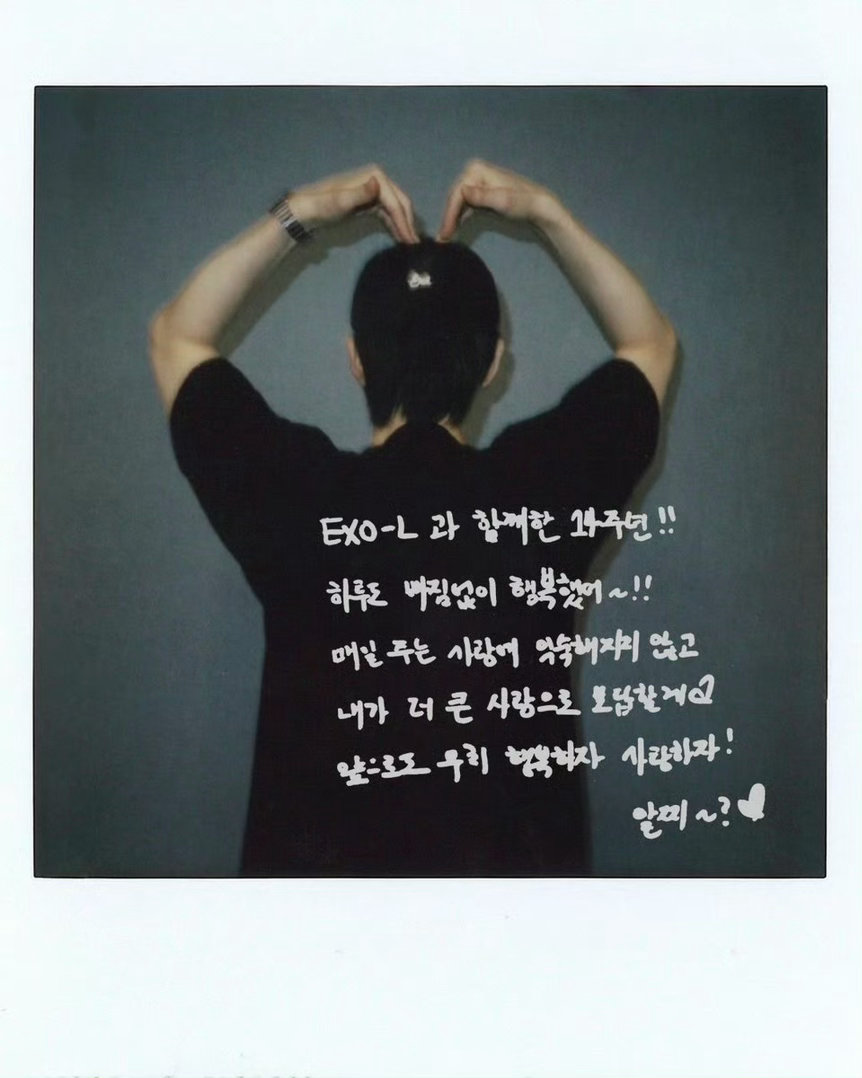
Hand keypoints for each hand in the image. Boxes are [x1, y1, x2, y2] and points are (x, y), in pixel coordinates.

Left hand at [288, 165, 418, 243]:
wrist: (306, 210)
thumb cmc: (322, 206)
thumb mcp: (340, 201)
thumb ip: (360, 193)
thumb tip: (378, 184)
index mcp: (375, 176)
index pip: (395, 201)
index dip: (404, 221)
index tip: (410, 240)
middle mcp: (378, 180)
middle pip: (400, 203)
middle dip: (408, 223)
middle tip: (415, 244)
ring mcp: (374, 191)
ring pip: (396, 209)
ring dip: (403, 225)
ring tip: (410, 244)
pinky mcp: (369, 202)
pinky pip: (387, 213)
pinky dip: (394, 224)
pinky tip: (399, 237)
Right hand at [438, 159, 560, 240]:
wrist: (538, 207)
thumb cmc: (522, 203)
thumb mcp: (502, 200)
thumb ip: (481, 196)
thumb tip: (462, 191)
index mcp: (476, 170)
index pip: (457, 194)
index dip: (449, 214)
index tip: (445, 233)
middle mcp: (474, 172)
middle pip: (455, 198)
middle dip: (448, 218)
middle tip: (442, 239)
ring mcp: (477, 182)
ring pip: (458, 202)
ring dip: (451, 219)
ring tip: (445, 237)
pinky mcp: (482, 193)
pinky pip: (465, 205)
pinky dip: (459, 217)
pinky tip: (454, 229)